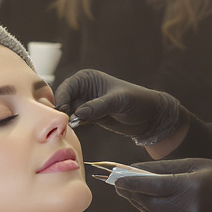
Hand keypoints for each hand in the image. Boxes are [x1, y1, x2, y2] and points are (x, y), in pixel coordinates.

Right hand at [54, 69, 183, 144]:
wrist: (150, 117)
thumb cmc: (137, 101)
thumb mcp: (118, 101)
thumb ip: (97, 107)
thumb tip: (76, 115)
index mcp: (87, 78)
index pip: (66, 87)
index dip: (62, 100)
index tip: (63, 113)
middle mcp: (83, 90)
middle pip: (63, 101)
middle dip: (61, 113)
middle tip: (62, 125)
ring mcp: (84, 104)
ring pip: (67, 113)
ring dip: (66, 121)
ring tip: (67, 130)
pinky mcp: (88, 117)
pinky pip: (74, 122)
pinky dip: (73, 127)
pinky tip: (74, 133)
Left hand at [113, 158, 211, 211]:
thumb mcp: (196, 163)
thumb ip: (165, 168)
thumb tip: (135, 169)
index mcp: (190, 187)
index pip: (151, 186)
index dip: (129, 182)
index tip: (113, 176)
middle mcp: (188, 208)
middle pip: (147, 204)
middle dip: (130, 194)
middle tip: (117, 183)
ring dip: (140, 203)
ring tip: (132, 191)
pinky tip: (152, 201)